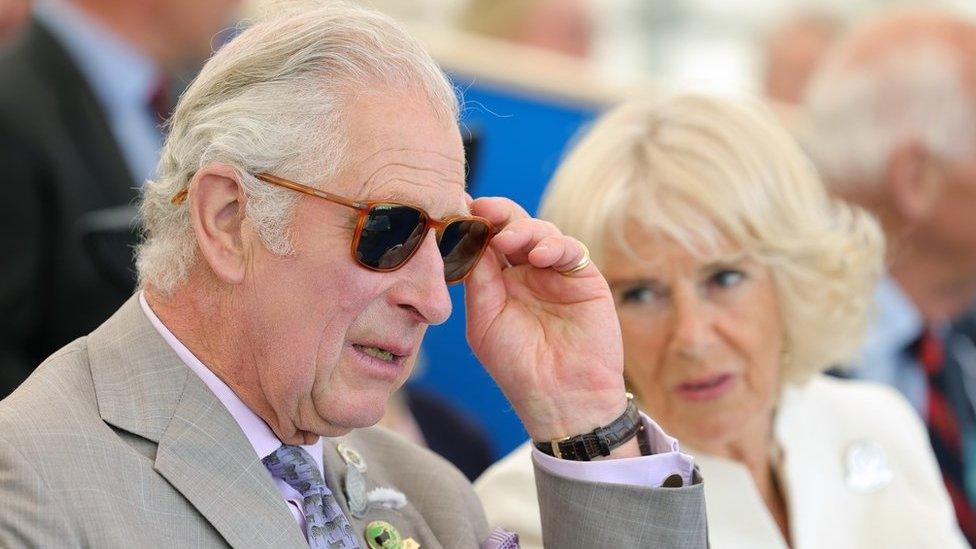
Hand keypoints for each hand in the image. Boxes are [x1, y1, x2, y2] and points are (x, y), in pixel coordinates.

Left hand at [465, 197, 629, 446]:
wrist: (561, 398)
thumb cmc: (517, 367)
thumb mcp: (484, 321)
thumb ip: (479, 280)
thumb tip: (468, 237)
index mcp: (499, 282)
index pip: (486, 241)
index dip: (474, 223)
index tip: (459, 209)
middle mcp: (527, 273)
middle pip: (513, 227)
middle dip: (498, 214)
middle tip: (483, 209)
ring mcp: (556, 274)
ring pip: (540, 232)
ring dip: (522, 229)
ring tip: (507, 240)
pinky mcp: (584, 279)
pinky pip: (570, 250)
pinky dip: (554, 246)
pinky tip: (538, 256)